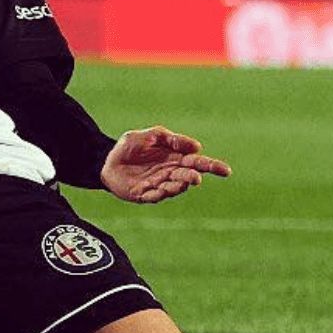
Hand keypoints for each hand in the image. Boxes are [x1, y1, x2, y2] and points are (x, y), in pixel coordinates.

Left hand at [100, 126, 230, 203]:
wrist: (105, 160)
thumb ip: (170, 138)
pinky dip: (160, 194)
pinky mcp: (145, 194)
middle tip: (196, 178)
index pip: (197, 162)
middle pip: (188, 176)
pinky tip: (162, 189)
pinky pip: (155, 196)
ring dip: (178, 186)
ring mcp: (158, 185)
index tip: (226, 171)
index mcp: (174, 158)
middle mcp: (170, 173)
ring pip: (174, 187)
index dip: (212, 166)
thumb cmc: (129, 147)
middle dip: (193, 177)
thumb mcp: (149, 135)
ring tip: (182, 181)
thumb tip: (196, 146)